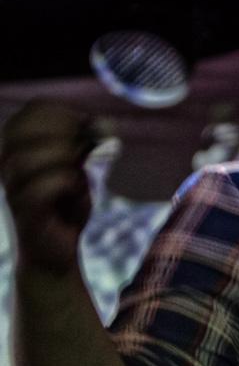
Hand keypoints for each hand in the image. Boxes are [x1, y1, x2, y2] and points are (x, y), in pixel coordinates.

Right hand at [1, 101, 95, 271]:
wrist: (57, 253)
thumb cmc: (65, 208)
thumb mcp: (77, 169)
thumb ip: (83, 146)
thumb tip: (102, 124)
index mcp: (18, 148)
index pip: (31, 112)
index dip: (64, 113)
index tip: (89, 127)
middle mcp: (8, 166)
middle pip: (22, 130)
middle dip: (63, 132)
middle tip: (85, 148)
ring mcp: (13, 190)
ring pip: (24, 160)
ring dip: (60, 157)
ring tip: (78, 169)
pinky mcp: (25, 215)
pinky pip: (36, 191)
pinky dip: (61, 182)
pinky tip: (74, 187)